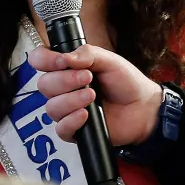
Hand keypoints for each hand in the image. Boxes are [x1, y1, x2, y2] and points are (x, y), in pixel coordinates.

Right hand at [27, 45, 161, 145]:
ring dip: (71, 100)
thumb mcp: (110, 60)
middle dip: (64, 81)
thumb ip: (87, 54)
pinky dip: (72, 120)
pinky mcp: (73, 130)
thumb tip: (65, 57)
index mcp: (65, 68)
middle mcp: (61, 89)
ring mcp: (66, 110)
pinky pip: (60, 128)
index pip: (39, 60)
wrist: (144, 108)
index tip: (61, 62)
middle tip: (88, 78)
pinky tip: (86, 115)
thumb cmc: (126, 82)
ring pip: (51, 107)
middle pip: (43, 85)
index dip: (43, 60)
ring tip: (92, 97)